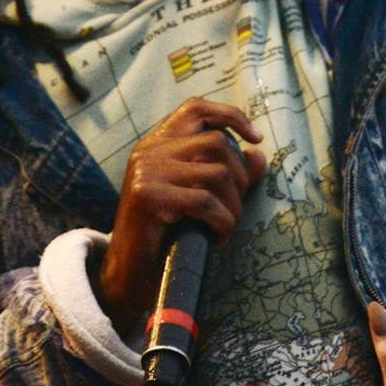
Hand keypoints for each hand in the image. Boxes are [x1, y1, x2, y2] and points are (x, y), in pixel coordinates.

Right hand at [96, 98, 265, 334]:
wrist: (127, 276)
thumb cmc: (166, 236)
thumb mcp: (196, 198)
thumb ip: (226, 174)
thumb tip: (258, 155)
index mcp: (157, 144)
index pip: (196, 109)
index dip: (230, 116)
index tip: (255, 139)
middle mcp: (148, 151)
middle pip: (216, 143)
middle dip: (239, 178)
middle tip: (234, 209)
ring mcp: (146, 172)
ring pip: (216, 173)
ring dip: (233, 206)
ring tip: (226, 227)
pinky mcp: (148, 197)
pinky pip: (205, 202)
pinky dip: (222, 222)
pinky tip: (217, 238)